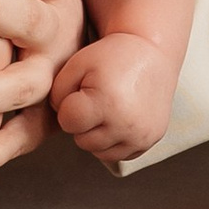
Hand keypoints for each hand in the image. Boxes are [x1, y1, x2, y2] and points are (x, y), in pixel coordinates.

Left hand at [50, 31, 171, 167]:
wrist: (151, 53)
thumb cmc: (110, 57)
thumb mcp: (77, 64)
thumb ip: (57, 93)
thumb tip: (60, 119)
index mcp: (107, 103)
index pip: (68, 122)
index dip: (68, 107)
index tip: (80, 92)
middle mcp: (126, 124)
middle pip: (82, 140)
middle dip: (82, 122)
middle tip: (95, 99)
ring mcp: (140, 136)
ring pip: (99, 152)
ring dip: (96, 135)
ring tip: (105, 108)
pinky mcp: (149, 141)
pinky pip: (119, 154)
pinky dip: (113, 141)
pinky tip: (117, 118)